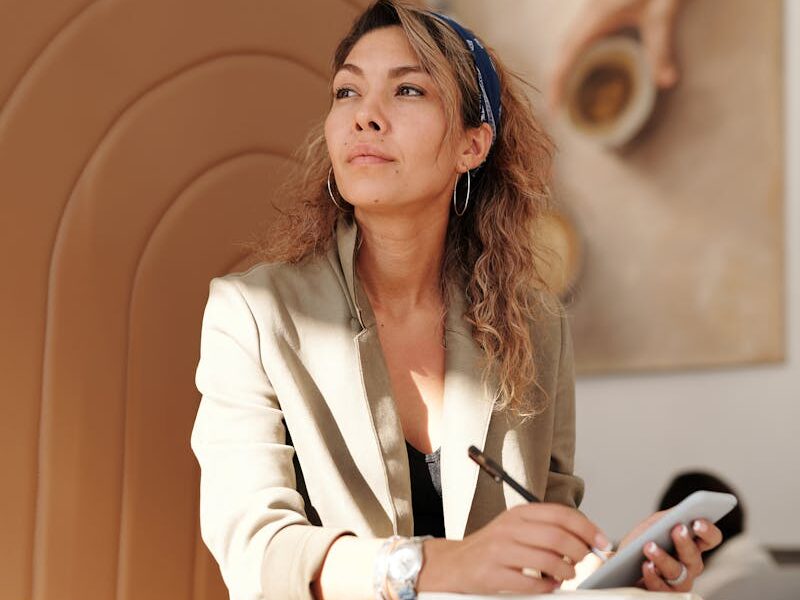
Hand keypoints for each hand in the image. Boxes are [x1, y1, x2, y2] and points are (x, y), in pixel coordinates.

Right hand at [417, 503, 610, 594]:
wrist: (454, 564)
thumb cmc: (492, 548)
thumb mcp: (516, 528)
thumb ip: (546, 529)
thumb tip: (586, 539)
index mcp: (518, 513)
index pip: (560, 514)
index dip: (587, 528)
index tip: (602, 542)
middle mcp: (508, 527)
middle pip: (557, 536)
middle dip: (580, 551)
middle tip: (586, 561)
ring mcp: (499, 550)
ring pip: (546, 559)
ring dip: (566, 572)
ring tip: (567, 576)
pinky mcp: (491, 573)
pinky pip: (529, 583)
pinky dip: (545, 588)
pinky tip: (548, 587)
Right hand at [548, 0, 684, 113]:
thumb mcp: (662, 12)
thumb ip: (660, 47)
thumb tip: (666, 82)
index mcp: (596, 18)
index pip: (566, 57)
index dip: (556, 85)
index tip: (553, 110)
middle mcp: (589, 15)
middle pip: (562, 52)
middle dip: (555, 81)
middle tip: (555, 109)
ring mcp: (592, 10)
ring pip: (568, 43)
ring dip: (563, 68)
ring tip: (563, 93)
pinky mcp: (600, 7)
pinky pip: (579, 36)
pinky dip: (574, 56)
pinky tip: (583, 66)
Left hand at [618, 511, 722, 591]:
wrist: (623, 568)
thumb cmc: (641, 545)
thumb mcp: (653, 526)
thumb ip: (666, 519)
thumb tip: (676, 514)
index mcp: (692, 545)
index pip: (710, 539)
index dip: (708, 531)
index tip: (697, 522)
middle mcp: (690, 565)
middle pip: (693, 556)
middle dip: (685, 542)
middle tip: (677, 530)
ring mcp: (680, 582)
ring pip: (677, 572)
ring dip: (663, 558)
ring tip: (649, 547)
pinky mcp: (665, 594)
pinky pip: (661, 588)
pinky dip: (652, 575)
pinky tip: (645, 565)